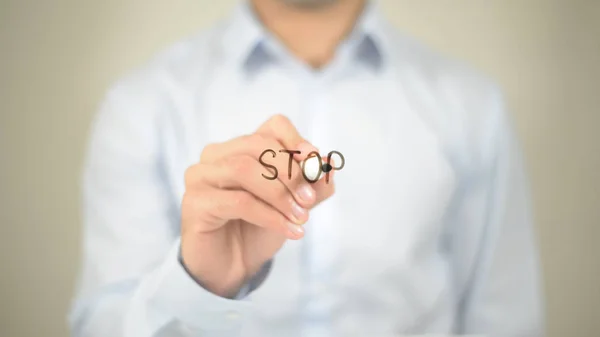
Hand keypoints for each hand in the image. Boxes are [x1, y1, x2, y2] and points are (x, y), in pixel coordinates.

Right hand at [180, 115, 335, 297]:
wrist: (233, 267)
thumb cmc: (259, 229)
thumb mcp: (293, 205)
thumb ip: (311, 185)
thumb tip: (328, 163)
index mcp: (241, 147)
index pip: (272, 127)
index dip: (297, 141)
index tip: (315, 163)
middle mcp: (216, 155)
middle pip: (257, 145)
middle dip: (290, 171)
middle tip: (310, 200)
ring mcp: (200, 176)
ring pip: (243, 169)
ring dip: (279, 194)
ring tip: (300, 217)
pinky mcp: (194, 203)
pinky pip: (237, 201)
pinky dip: (269, 215)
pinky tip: (290, 230)